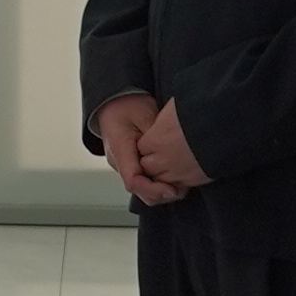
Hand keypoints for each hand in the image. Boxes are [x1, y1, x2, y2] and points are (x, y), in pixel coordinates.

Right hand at [96, 92, 194, 206]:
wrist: (113, 101)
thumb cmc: (127, 105)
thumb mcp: (146, 115)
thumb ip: (158, 138)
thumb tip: (173, 157)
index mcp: (119, 149)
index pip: (133, 181)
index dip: (154, 189)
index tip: (172, 190)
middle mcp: (118, 162)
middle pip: (138, 190)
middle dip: (161, 194)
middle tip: (182, 189)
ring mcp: (122, 165)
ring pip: (140, 188)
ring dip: (160, 190)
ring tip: (180, 184)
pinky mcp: (129, 164)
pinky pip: (142, 181)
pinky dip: (157, 183)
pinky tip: (171, 178)